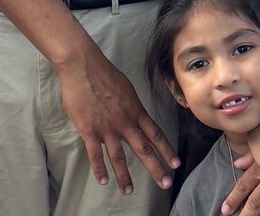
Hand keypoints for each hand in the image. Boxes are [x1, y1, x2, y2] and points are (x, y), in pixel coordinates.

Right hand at [57, 48, 178, 195]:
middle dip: (156, 167)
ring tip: (128, 191)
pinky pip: (95, 154)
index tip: (175, 163)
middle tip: (165, 183)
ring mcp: (107, 128)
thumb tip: (135, 116)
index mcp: (135, 111)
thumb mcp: (126, 88)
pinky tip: (103, 181)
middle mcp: (125, 122)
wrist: (84, 68)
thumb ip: (131, 106)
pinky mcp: (89, 131)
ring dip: (124, 176)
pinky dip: (99, 169)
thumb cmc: (105, 74)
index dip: (166, 149)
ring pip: (118, 157)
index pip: (155, 134)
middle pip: (143, 148)